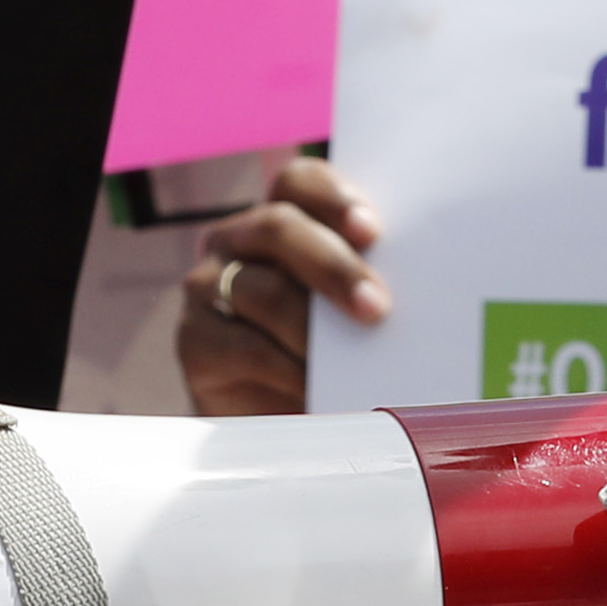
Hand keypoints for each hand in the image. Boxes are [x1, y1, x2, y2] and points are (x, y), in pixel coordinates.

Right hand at [176, 157, 390, 418]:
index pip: (299, 182)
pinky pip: (246, 347)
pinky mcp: (194, 341)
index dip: (334, 198)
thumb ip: (365, 284)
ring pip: (263, 291)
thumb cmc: (330, 356)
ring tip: (356, 363)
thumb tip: (412, 282)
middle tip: (376, 307)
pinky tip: (317, 387)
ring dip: (315, 329)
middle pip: (278, 227)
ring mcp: (206, 287)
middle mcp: (236, 241)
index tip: (372, 232)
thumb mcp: (349, 311)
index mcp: (280, 219)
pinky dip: (289, 369)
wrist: (280, 423)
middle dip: (334, 266)